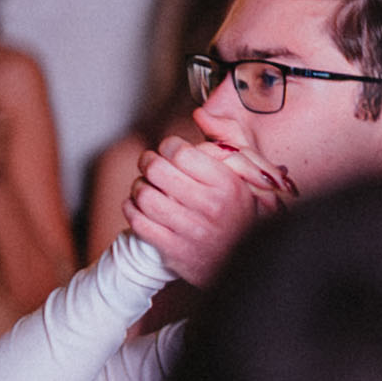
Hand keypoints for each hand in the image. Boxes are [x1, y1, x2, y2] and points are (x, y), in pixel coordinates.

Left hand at [126, 131, 281, 285]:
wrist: (247, 266)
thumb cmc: (243, 216)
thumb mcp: (248, 175)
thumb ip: (229, 140)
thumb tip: (201, 114)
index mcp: (229, 185)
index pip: (179, 151)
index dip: (168, 148)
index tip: (171, 154)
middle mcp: (211, 207)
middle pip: (156, 169)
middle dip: (148, 164)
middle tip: (152, 168)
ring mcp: (192, 231)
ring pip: (143, 194)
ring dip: (139, 189)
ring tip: (148, 190)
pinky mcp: (175, 251)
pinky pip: (138, 221)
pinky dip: (133, 211)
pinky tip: (143, 210)